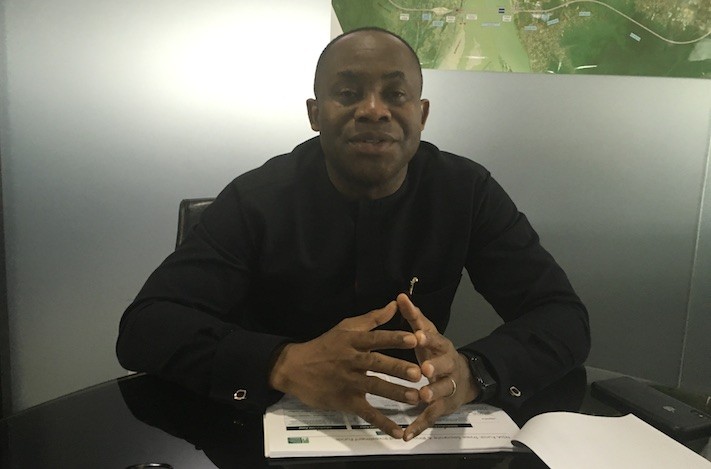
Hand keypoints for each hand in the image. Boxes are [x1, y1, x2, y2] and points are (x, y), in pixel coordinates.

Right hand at [268, 300, 422, 438]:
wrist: (294, 368)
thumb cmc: (324, 345)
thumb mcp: (345, 327)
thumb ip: (372, 318)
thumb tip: (395, 304)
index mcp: (353, 341)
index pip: (376, 338)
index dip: (395, 338)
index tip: (414, 338)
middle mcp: (352, 360)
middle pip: (377, 364)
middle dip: (398, 368)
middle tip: (418, 373)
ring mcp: (349, 382)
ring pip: (374, 387)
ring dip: (395, 393)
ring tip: (415, 398)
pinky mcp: (346, 401)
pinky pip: (367, 413)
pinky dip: (383, 423)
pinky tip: (399, 432)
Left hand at [396, 293, 478, 440]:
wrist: (465, 377)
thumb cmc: (436, 352)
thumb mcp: (427, 333)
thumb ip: (414, 317)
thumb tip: (400, 296)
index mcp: (441, 346)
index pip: (436, 340)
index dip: (428, 338)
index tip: (418, 335)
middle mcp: (448, 366)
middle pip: (445, 366)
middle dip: (436, 367)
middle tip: (425, 369)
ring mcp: (447, 387)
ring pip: (442, 391)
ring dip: (432, 394)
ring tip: (422, 397)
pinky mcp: (443, 406)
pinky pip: (431, 417)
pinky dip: (419, 425)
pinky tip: (407, 434)